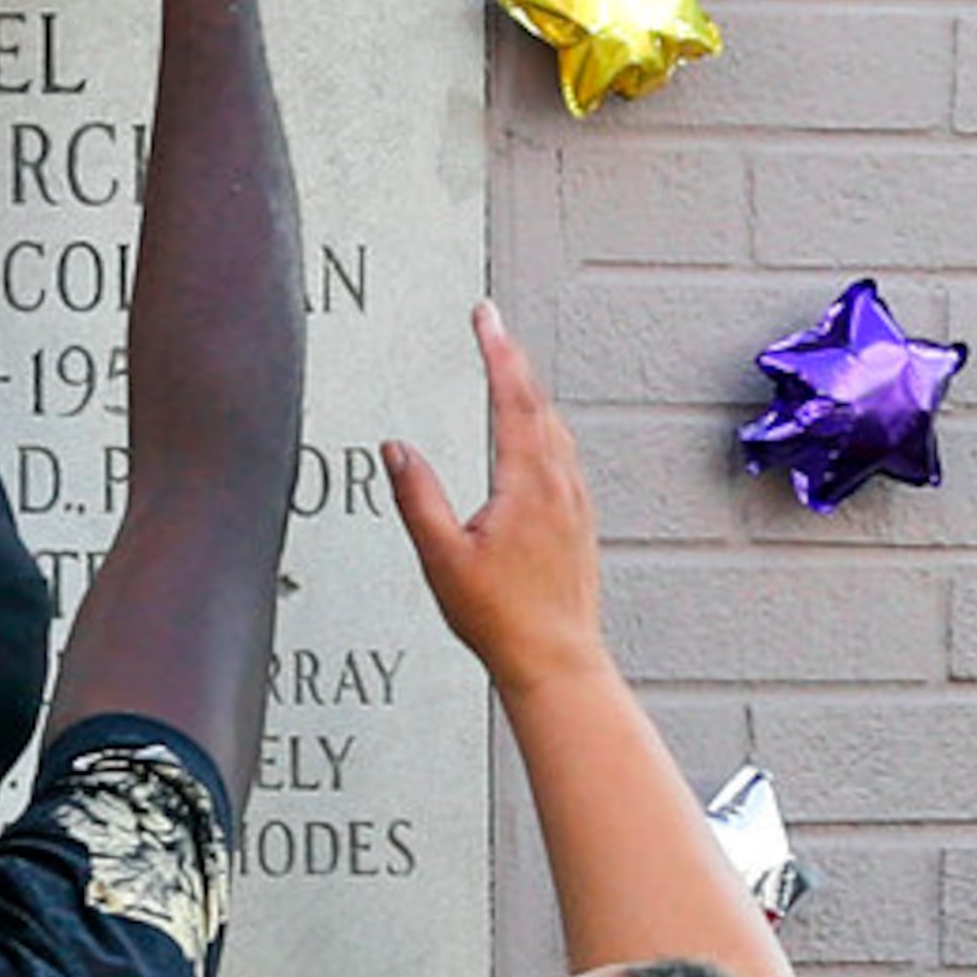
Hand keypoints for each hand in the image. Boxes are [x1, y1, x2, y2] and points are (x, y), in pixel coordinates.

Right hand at [386, 302, 609, 697]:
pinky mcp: (581, 522)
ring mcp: (576, 503)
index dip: (497, 351)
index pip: (513, 398)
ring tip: (510, 370)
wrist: (556, 660)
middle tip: (492, 326)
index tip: (486, 316)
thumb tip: (395, 448)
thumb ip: (416, 497)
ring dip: (531, 392)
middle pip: (539, 404)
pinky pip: (564, 454)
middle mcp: (559, 485)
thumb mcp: (440, 556)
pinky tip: (536, 436)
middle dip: (513, 360)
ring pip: (557, 428)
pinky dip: (545, 426)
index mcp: (527, 483)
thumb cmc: (498, 617)